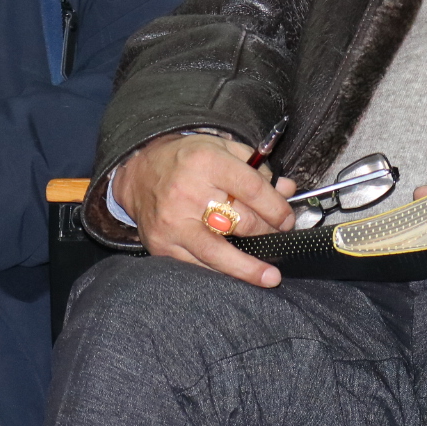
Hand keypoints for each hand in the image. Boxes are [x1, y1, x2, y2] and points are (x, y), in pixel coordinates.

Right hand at [115, 133, 295, 287]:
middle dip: (267, 232)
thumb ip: (256, 168)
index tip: (287, 219)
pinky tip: (238, 276)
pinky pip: (198, 265)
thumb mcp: (221, 148)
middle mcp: (188, 191)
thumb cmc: (185, 161)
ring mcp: (174, 222)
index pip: (252, 189)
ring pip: (218, 252)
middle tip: (278, 237)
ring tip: (270, 277)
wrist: (138, 174)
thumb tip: (287, 190)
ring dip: (248, 268)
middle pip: (241, 221)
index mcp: (206, 161)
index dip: (276, 208)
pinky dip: (221, 272)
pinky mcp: (163, 245)